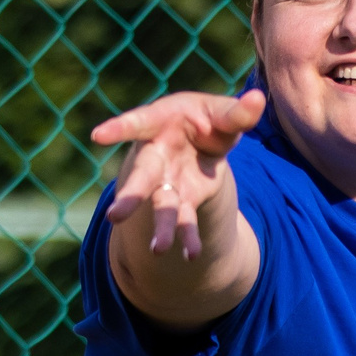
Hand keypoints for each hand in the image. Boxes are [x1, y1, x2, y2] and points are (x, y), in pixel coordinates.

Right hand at [91, 89, 265, 257]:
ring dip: (162, 227)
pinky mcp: (183, 198)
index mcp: (161, 121)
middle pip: (142, 175)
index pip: (137, 123)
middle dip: (131, 196)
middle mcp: (156, 154)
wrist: (204, 139)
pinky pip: (184, 219)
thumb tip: (258, 100)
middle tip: (115, 217)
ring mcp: (166, 180)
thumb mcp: (223, 111)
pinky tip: (192, 255)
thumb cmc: (207, 117)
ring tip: (159, 250)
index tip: (98, 135)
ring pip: (161, 205)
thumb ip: (238, 112)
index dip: (119, 128)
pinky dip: (189, 237)